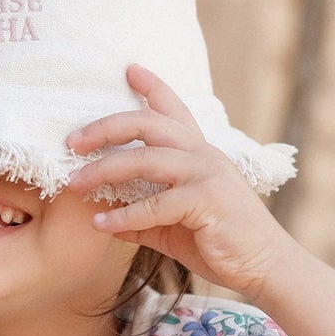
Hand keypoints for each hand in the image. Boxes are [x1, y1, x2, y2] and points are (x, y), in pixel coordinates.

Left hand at [63, 63, 298, 300]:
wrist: (262, 266)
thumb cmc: (218, 243)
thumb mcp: (171, 227)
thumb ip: (141, 219)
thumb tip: (103, 220)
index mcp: (198, 154)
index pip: (174, 111)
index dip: (153, 88)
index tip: (130, 69)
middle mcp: (202, 155)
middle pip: (148, 124)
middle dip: (106, 127)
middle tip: (71, 141)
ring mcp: (206, 175)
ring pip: (145, 159)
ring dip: (103, 171)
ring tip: (74, 185)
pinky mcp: (207, 201)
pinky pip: (155, 204)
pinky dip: (124, 215)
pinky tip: (100, 224)